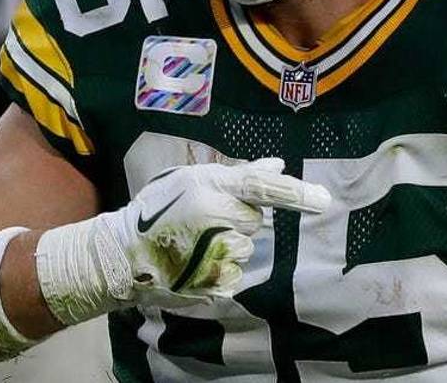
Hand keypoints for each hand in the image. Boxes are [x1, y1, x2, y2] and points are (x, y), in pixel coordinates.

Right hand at [100, 158, 329, 307]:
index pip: (261, 187)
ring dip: (229, 244)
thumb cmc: (157, 211)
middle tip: (205, 219)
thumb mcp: (191, 180)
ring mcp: (213, 251)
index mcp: (209, 186)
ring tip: (194, 242)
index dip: (295, 193)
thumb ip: (238, 175)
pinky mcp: (213, 280)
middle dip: (238, 218)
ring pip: (246, 247)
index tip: (324, 201)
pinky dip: (220, 267)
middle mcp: (214, 216)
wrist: (122, 254)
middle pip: (254, 219)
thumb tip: (278, 166)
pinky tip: (194, 261)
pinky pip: (235, 271)